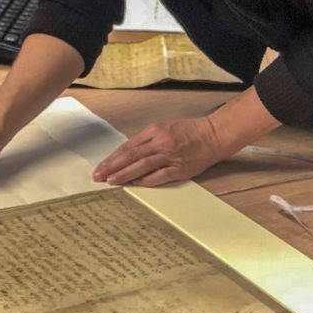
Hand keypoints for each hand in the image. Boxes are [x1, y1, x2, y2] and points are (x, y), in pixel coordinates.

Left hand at [92, 117, 228, 186]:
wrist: (214, 135)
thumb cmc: (188, 131)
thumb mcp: (163, 128)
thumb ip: (146, 141)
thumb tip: (127, 155)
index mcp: (153, 131)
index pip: (127, 147)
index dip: (112, 158)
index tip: (100, 167)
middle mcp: (160, 142)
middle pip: (130, 155)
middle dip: (112, 166)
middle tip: (98, 176)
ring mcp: (170, 156)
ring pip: (142, 165)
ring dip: (124, 174)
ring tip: (111, 181)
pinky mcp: (180, 168)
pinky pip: (159, 176)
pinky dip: (145, 180)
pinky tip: (134, 184)